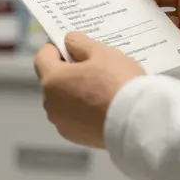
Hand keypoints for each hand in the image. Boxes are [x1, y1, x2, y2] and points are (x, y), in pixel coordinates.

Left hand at [33, 32, 144, 148]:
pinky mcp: (75, 137)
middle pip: (53, 80)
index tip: (71, 47)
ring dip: (75, 92)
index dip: (56, 48)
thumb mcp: (102, 53)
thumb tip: (69, 42)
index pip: (43, 57)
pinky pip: (74, 118)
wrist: (136, 123)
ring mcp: (61, 123)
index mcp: (52, 80)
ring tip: (101, 87)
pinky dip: (83, 111)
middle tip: (92, 66)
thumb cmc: (117, 83)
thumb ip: (80, 43)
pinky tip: (103, 106)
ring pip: (63, 100)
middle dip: (68, 71)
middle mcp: (50, 103)